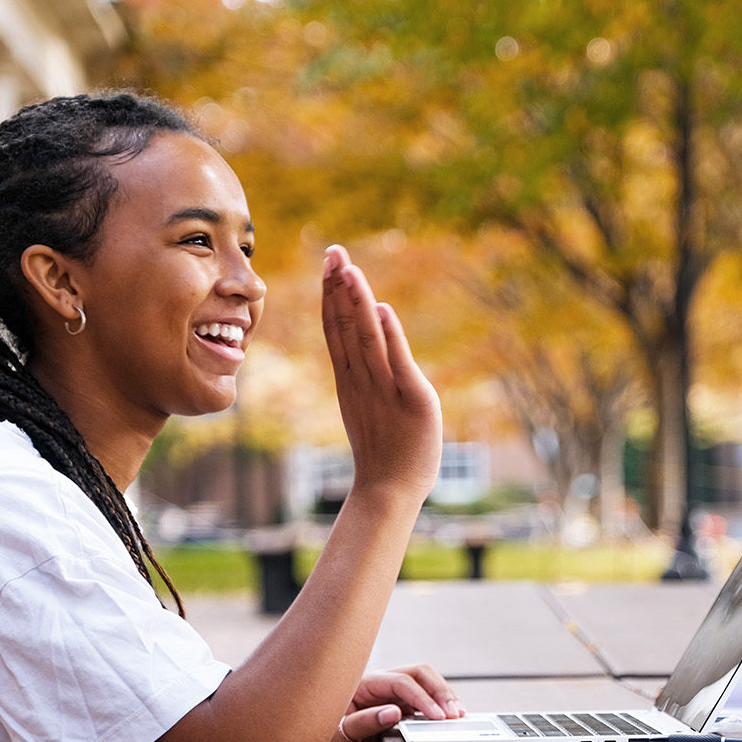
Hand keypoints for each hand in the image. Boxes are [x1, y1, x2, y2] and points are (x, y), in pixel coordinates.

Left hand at [312, 663, 464, 741]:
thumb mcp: (339, 738)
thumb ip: (364, 723)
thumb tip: (393, 712)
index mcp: (363, 685)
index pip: (400, 682)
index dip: (422, 697)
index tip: (437, 716)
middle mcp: (378, 686)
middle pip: (418, 674)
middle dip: (439, 691)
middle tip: (454, 713)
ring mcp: (389, 696)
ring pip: (424, 685)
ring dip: (442, 697)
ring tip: (457, 715)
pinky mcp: (397, 708)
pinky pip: (422, 701)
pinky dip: (437, 708)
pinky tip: (448, 719)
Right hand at [322, 245, 441, 500]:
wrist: (389, 490)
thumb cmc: (384, 450)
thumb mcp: (369, 404)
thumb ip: (369, 368)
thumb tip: (376, 323)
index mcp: (351, 380)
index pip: (336, 329)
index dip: (332, 295)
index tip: (330, 264)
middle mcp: (362, 380)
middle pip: (344, 326)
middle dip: (339, 287)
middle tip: (334, 251)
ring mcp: (384, 389)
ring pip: (365, 338)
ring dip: (357, 302)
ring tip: (349, 269)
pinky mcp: (411, 399)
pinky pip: (397, 362)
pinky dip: (389, 336)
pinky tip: (381, 309)